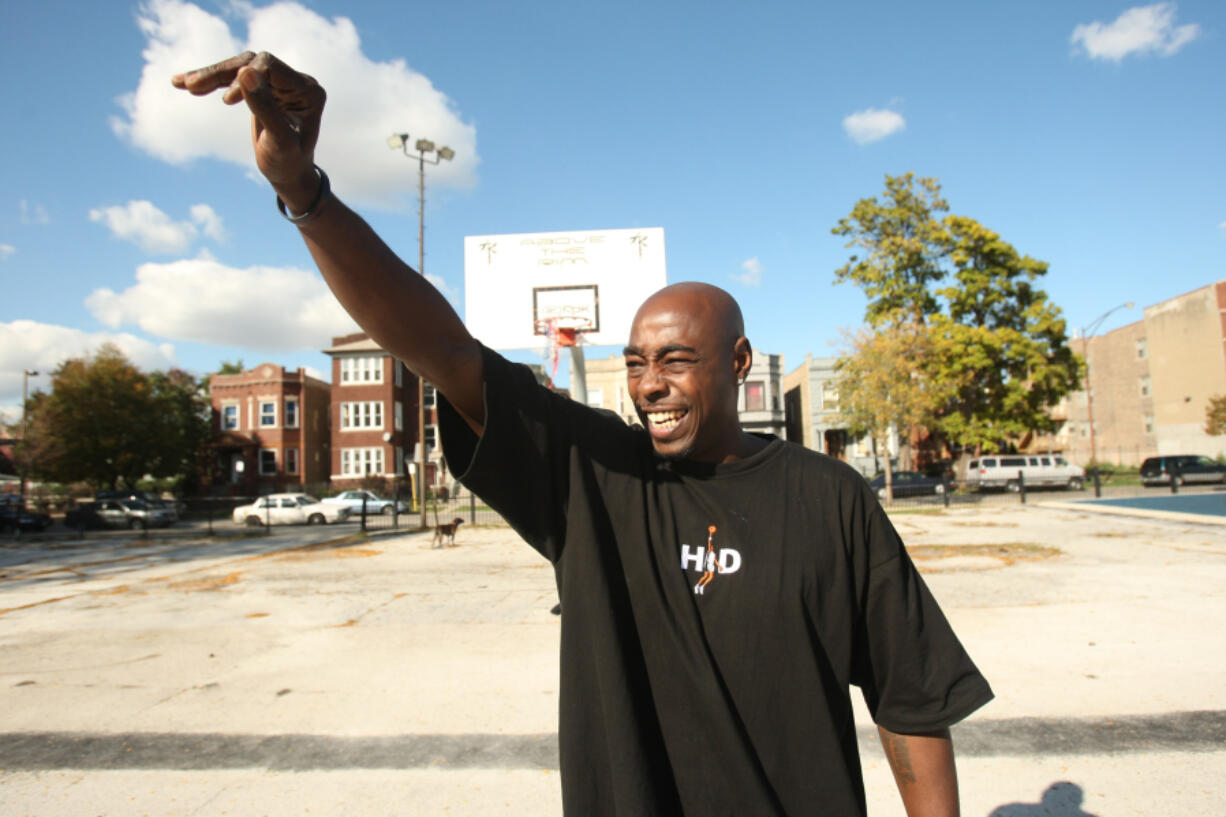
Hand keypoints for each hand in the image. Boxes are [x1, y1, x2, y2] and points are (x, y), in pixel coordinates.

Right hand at [171, 51, 325, 211]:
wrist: (289, 174)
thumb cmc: (288, 162)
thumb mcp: (278, 140)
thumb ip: (265, 108)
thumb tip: (245, 71)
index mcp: (308, 90)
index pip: (270, 66)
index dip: (245, 77)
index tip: (226, 102)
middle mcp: (297, 81)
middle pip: (252, 63)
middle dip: (220, 74)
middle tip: (190, 86)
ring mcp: (281, 83)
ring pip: (240, 67)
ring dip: (211, 75)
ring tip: (180, 83)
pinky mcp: (265, 87)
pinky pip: (235, 77)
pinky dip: (211, 80)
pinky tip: (183, 83)